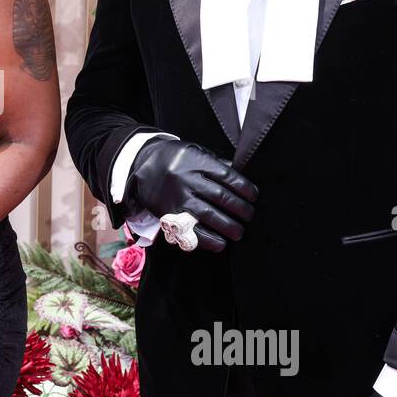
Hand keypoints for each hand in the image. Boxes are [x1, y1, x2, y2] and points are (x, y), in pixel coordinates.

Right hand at [124, 138, 257, 251]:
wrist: (142, 164)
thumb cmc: (176, 159)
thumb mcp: (195, 152)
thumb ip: (217, 164)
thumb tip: (242, 181)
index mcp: (196, 161)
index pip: (227, 176)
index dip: (245, 188)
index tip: (254, 196)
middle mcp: (186, 178)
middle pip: (220, 197)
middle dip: (240, 209)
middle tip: (249, 215)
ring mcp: (176, 197)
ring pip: (208, 215)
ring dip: (228, 226)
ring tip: (239, 232)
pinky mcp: (168, 213)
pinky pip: (190, 230)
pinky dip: (208, 239)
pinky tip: (220, 243)